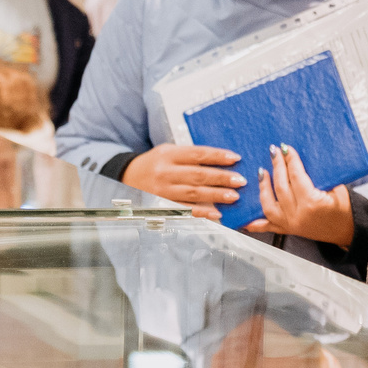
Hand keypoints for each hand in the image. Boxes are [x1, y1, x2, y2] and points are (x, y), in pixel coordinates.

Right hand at [122, 143, 245, 219]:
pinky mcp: (163, 206)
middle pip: (198, 174)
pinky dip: (203, 212)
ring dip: (216, 195)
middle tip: (240, 181)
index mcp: (168, 154)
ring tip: (234, 196)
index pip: (197, 154)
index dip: (218, 156)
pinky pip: (186, 210)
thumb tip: (221, 162)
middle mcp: (165, 172)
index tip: (236, 158)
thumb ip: (190, 156)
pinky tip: (217, 214)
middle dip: (222, 178)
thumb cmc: (154, 164)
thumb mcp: (168, 153)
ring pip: (194, 193)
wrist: (126, 178)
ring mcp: (163, 191)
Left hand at [246, 145, 355, 247]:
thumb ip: (318, 176)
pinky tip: (243, 215)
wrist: (346, 231)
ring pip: (268, 204)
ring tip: (262, 172)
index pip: (296, 176)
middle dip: (276, 166)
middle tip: (274, 152)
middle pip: (280, 186)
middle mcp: (297, 215)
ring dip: (263, 187)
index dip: (290, 159)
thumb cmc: (344, 210)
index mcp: (312, 203)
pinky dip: (253, 222)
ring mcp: (289, 224)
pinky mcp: (286, 230)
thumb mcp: (335, 188)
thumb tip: (299, 159)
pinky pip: (265, 226)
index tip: (286, 148)